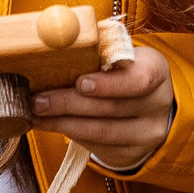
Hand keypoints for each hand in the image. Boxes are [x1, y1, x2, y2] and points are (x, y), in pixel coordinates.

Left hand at [32, 44, 173, 170]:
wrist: (146, 104)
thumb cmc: (120, 69)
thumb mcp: (118, 52)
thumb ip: (94, 47)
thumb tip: (53, 38)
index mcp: (156, 71)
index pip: (138, 80)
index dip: (108, 84)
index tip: (79, 82)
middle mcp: (157, 105)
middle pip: (111, 108)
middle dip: (69, 104)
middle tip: (38, 100)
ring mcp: (146, 134)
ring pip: (101, 132)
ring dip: (63, 123)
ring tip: (36, 114)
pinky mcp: (131, 155)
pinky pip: (97, 146)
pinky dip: (70, 134)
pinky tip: (49, 124)